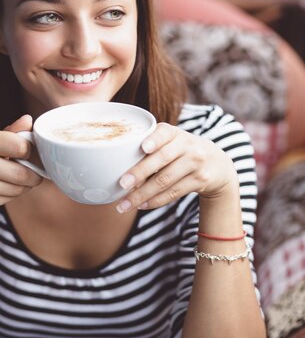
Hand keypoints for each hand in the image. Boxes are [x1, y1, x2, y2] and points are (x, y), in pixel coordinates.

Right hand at [0, 115, 41, 217]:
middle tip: (34, 175)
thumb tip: (28, 119)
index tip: (31, 156)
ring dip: (24, 187)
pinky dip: (12, 196)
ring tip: (17, 182)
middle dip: (34, 176)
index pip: (21, 146)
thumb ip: (12, 132)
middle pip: (22, 172)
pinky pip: (9, 198)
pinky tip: (3, 190)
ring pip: (18, 188)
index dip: (32, 153)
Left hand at [116, 122, 237, 212]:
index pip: (164, 132)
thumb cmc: (182, 151)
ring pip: (165, 181)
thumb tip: (119, 168)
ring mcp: (195, 163)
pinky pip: (173, 193)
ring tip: (124, 205)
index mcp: (175, 133)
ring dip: (142, 195)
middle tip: (121, 184)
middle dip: (139, 173)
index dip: (154, 140)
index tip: (143, 148)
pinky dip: (155, 201)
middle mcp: (187, 145)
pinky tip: (142, 205)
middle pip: (161, 160)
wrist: (217, 164)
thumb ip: (151, 148)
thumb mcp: (172, 142)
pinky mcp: (200, 180)